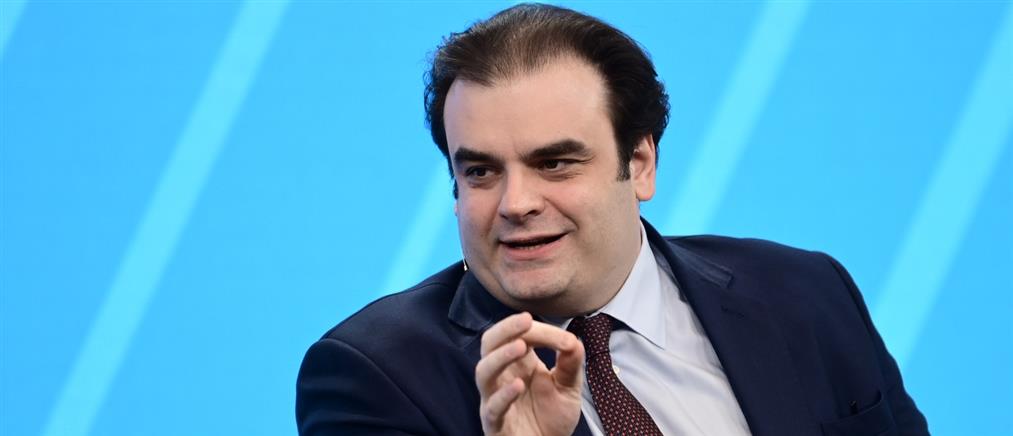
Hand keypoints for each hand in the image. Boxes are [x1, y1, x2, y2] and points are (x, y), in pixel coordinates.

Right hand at [476, 312, 584, 435]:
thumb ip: (570, 365)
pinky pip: (492, 407)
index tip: (565, 339)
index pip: (519, 335)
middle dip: (505, 328)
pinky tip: (519, 385)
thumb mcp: (568, 388)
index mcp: (519, 363)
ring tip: (520, 347)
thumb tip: (573, 340)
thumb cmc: (552, 418)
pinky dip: (503, 395)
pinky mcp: (494, 424)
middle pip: (490, 344)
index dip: (538, 330)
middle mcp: (502, 377)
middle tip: (525, 320)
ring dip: (500, 357)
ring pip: (484, 372)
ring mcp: (494, 399)